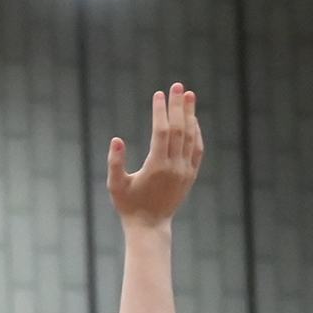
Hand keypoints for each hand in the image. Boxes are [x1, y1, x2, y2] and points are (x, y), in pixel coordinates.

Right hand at [107, 83, 202, 230]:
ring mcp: (185, 171)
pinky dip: (196, 132)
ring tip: (189, 95)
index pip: (161, 131)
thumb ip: (114, 163)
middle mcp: (175, 167)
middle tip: (177, 85)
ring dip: (190, 114)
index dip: (160, 111)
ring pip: (191, 136)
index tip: (158, 94)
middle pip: (179, 129)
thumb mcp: (116, 186)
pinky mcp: (191, 175)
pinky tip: (193, 119)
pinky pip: (197, 149)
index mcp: (156, 167)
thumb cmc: (128, 206)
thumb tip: (116, 139)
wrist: (150, 227)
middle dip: (178, 106)